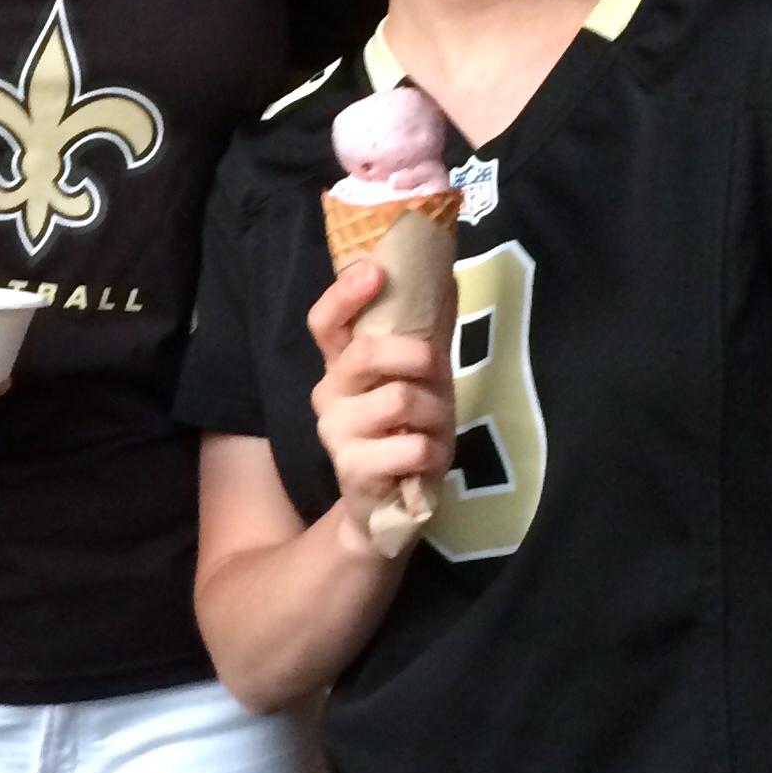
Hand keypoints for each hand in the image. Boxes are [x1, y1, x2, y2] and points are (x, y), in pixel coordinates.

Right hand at [308, 262, 455, 545]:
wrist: (391, 501)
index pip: (325, 322)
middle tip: (438, 373)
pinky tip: (424, 459)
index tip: (375, 271)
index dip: (344, 294)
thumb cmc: (406, 426)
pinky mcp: (354, 470)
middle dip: (417, 357)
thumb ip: (425, 331)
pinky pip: (412, 447)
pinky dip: (432, 450)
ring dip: (435, 410)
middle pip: (365, 354)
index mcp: (340, 364)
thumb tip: (446, 274)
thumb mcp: (419, 376)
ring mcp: (335, 433)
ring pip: (398, 400)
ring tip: (435, 426)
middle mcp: (327, 393)